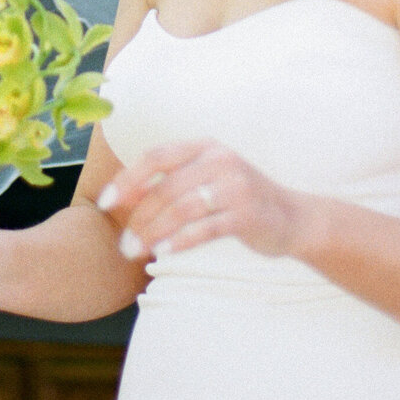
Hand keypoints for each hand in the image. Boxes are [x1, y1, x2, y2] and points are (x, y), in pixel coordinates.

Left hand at [96, 139, 317, 263]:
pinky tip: (163, 253)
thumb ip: (174, 181)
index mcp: (205, 147)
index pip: (156, 157)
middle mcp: (219, 160)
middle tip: (123, 245)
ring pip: (181, 209)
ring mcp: (235, 186)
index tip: (105, 202)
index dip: (127, 179)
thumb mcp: (208, 178)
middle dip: (139, 218)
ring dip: (154, 233)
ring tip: (136, 252)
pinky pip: (205, 228)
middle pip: (165, 188)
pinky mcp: (246, 214)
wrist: (294, 217)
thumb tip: (125, 196)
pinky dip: (180, 241)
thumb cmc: (239, 200)